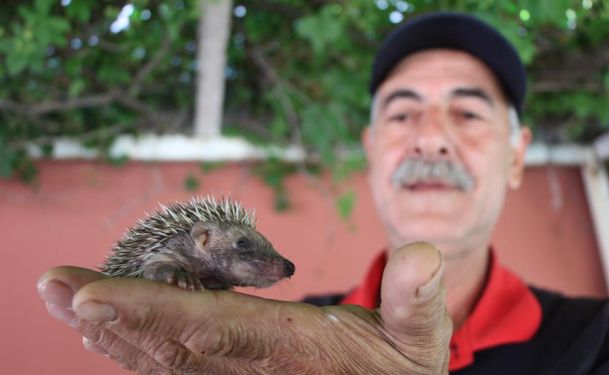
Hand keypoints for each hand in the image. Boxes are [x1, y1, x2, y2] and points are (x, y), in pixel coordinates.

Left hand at [37, 242, 451, 373]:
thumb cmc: (395, 370)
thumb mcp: (419, 340)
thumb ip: (416, 302)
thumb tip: (419, 255)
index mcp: (292, 352)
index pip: (215, 330)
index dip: (154, 315)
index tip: (94, 297)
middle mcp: (252, 368)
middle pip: (171, 345)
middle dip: (111, 317)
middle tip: (53, 287)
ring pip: (163, 357)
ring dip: (112, 328)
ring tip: (64, 297)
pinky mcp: (232, 373)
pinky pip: (174, 362)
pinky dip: (135, 342)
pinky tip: (104, 324)